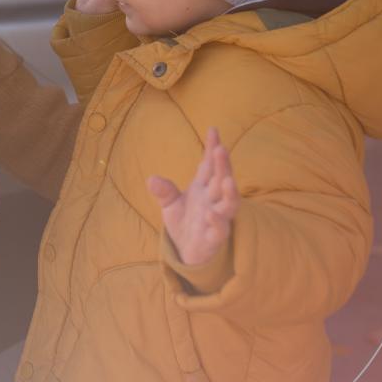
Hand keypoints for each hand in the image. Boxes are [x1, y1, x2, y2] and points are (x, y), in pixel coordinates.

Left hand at [147, 128, 239, 265]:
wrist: (186, 252)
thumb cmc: (184, 222)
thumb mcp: (170, 204)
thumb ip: (164, 191)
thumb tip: (151, 179)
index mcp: (203, 188)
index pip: (209, 165)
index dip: (212, 148)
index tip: (213, 130)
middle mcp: (213, 200)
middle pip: (222, 180)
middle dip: (223, 165)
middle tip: (221, 149)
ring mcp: (217, 218)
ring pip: (229, 204)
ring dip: (231, 192)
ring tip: (228, 180)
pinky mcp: (214, 238)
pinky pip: (220, 230)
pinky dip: (217, 222)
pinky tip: (211, 214)